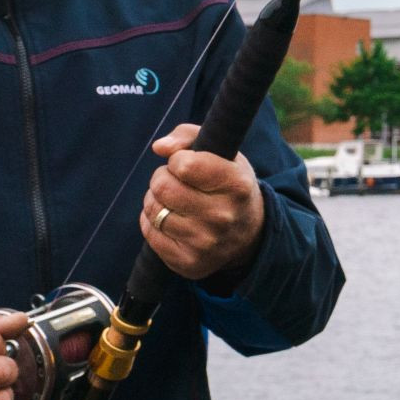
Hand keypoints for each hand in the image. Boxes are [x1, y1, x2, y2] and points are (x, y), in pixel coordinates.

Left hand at [143, 123, 265, 282]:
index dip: (178, 160)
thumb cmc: (229, 184)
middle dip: (161, 178)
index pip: (184, 165)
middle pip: (163, 188)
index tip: (186, 164)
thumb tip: (159, 147)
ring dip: (155, 200)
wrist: (248, 233)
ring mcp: (206, 244)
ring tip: (171, 200)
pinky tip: (169, 219)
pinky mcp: (189, 263)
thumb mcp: (222, 152)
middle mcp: (224, 217)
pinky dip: (152, 222)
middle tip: (174, 181)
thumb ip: (188, 136)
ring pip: (154, 211)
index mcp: (237, 185)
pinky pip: (150, 235)